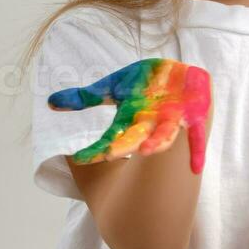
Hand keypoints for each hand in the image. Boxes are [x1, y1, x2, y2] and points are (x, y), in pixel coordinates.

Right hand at [47, 58, 211, 173]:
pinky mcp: (194, 113)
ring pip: (164, 136)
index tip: (80, 157)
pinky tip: (196, 167)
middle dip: (123, 148)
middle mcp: (150, 125)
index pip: (109, 139)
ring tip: (147, 152)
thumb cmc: (145, 85)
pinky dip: (197, 149)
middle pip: (134, 140)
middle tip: (109, 156)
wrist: (182, 81)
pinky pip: (198, 132)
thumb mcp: (113, 86)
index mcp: (130, 121)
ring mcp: (172, 120)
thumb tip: (50, 102)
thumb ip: (85, 97)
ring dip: (156, 145)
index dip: (97, 149)